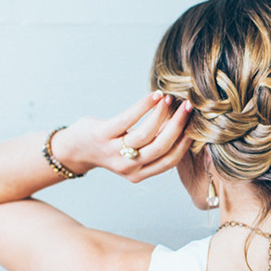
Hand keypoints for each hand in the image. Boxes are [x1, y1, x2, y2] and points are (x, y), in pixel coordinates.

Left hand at [53, 90, 193, 181]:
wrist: (76, 149)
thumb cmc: (111, 147)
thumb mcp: (134, 154)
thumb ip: (155, 145)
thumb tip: (182, 124)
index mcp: (139, 175)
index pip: (170, 160)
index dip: (185, 141)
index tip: (194, 123)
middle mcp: (127, 167)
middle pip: (161, 147)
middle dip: (178, 125)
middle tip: (187, 107)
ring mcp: (113, 151)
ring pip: (146, 134)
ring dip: (161, 114)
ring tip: (169, 99)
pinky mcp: (102, 134)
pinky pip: (128, 119)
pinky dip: (144, 106)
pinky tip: (155, 96)